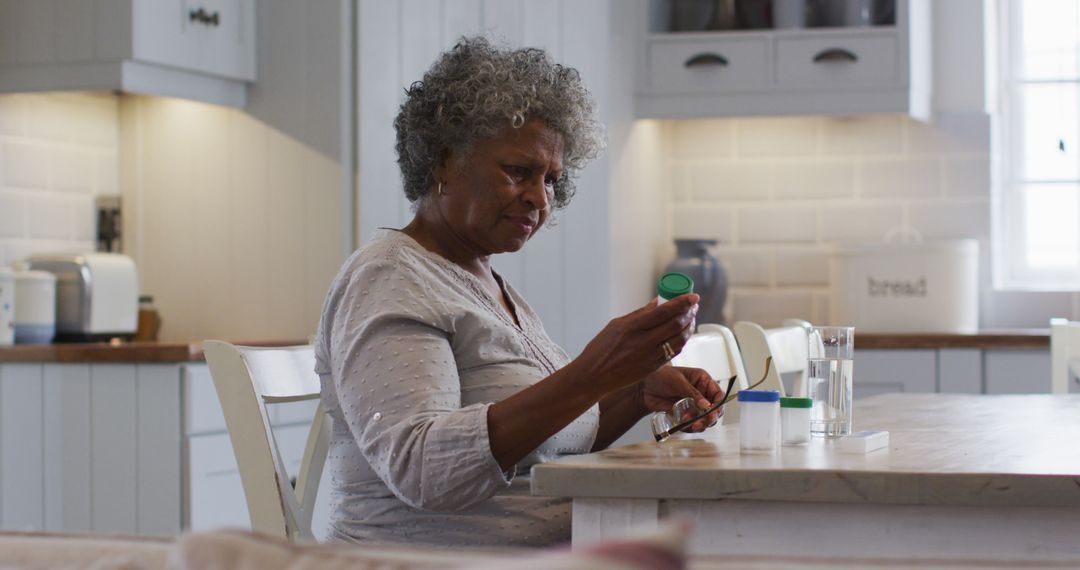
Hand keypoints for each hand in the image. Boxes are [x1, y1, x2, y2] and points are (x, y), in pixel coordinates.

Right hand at [574, 294, 699, 393]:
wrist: (594, 376)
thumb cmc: (601, 349)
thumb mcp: (616, 325)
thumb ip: (639, 314)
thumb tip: (658, 302)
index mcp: (633, 327)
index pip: (664, 311)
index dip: (682, 302)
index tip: (693, 296)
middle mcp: (643, 341)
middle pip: (675, 324)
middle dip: (689, 313)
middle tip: (693, 306)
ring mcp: (650, 356)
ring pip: (679, 339)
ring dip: (688, 327)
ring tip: (691, 319)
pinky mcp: (653, 367)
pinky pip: (673, 352)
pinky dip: (681, 342)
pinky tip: (682, 335)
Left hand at [642, 366, 722, 431]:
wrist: (644, 387)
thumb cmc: (661, 376)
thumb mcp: (677, 381)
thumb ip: (692, 393)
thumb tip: (706, 405)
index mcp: (703, 381)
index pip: (718, 394)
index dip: (718, 404)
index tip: (713, 413)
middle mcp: (701, 394)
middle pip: (714, 410)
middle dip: (710, 418)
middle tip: (703, 422)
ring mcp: (693, 406)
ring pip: (704, 419)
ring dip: (700, 424)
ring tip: (689, 423)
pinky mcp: (685, 414)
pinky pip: (692, 424)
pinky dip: (690, 427)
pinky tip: (683, 424)